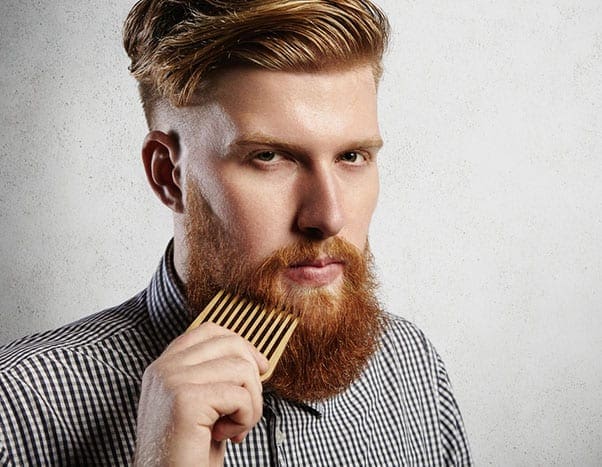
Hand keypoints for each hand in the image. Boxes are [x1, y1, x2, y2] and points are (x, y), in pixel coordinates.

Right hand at [133, 323, 268, 465]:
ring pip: (241, 369)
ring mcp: (172, 381)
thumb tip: (254, 359)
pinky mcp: (185, 400)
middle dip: (252, 379)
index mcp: (164, 366)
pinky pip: (240, 395)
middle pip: (230, 344)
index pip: (209, 331)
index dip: (242, 345)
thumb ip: (213, 376)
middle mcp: (163, 368)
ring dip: (251, 405)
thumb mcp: (200, 406)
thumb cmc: (188, 454)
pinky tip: (226, 436)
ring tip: (233, 428)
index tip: (259, 367)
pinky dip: (245, 419)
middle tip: (244, 411)